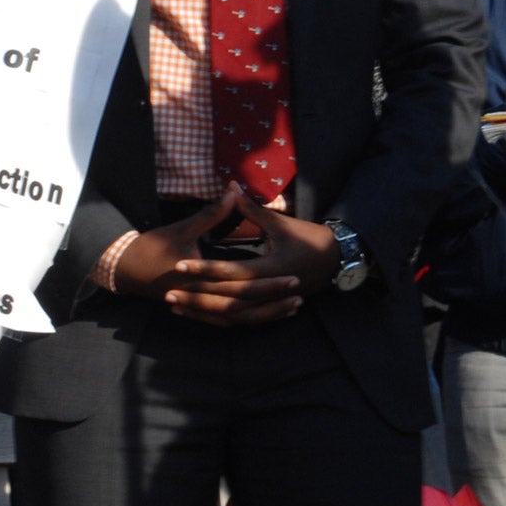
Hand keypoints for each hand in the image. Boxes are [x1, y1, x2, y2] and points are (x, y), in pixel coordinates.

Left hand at [164, 187, 340, 325]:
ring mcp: (271, 303)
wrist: (337, 259)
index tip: (180, 262)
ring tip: (176, 306)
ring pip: (232, 314)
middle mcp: (270, 290)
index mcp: (272, 268)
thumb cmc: (310, 238)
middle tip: (168, 292)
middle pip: (228, 299)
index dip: (205, 267)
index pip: (232, 271)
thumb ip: (252, 210)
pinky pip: (240, 318)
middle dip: (197, 296)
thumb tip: (231, 186)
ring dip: (204, 311)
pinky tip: (198, 313)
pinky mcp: (269, 308)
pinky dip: (218, 316)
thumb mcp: (281, 223)